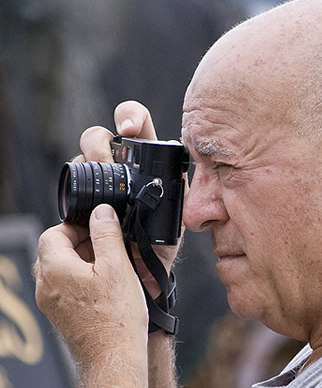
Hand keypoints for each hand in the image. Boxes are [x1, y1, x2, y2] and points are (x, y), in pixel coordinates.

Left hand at [35, 205, 147, 366]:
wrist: (113, 359)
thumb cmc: (115, 319)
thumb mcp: (117, 266)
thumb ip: (107, 234)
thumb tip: (102, 212)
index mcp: (54, 268)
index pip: (55, 232)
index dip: (79, 226)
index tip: (101, 230)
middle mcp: (45, 285)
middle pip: (57, 251)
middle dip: (83, 245)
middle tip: (110, 249)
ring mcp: (50, 304)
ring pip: (62, 271)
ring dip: (85, 265)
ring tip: (112, 272)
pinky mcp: (61, 318)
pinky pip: (67, 291)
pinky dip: (84, 284)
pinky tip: (108, 293)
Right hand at [77, 101, 182, 297]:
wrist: (143, 271)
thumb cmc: (163, 242)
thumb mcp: (178, 217)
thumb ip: (180, 196)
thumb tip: (181, 178)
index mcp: (146, 160)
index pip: (136, 122)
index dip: (130, 116)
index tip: (129, 129)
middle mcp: (119, 166)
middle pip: (99, 136)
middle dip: (99, 143)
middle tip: (104, 161)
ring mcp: (98, 182)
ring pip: (82, 158)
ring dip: (86, 164)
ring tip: (98, 185)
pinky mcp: (82, 200)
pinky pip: (73, 186)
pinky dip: (76, 189)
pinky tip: (86, 202)